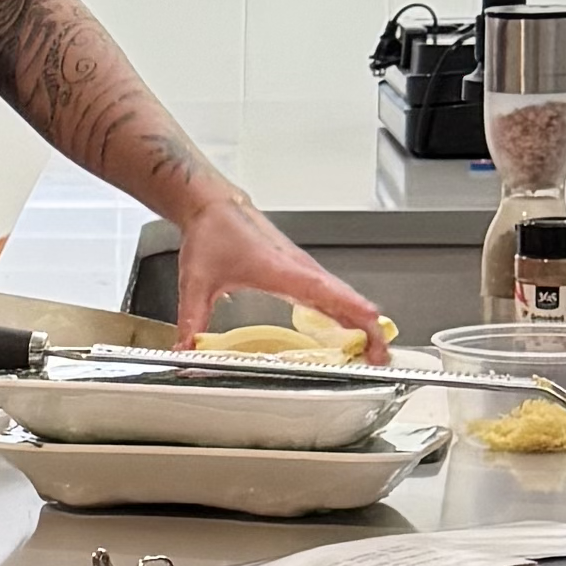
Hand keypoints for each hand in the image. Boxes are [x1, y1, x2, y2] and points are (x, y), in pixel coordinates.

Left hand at [171, 193, 391, 350]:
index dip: (356, 318)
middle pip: (348, 301)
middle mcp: (300, 270)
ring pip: (344, 298)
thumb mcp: (197, 281)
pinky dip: (347, 313)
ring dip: (362, 323)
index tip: (373, 338)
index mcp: (283, 271)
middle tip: (380, 360)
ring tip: (372, 353)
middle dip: (369, 331)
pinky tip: (348, 332)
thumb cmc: (213, 232)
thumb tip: (185, 350)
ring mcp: (304, 271)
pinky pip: (331, 295)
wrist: (215, 205)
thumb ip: (192, 320)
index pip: (330, 296)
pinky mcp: (299, 272)